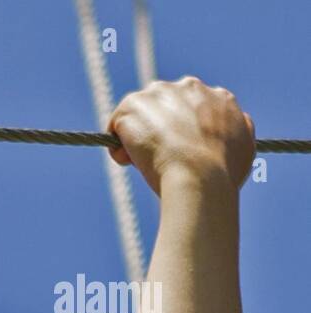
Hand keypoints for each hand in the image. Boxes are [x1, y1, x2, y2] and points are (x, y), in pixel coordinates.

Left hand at [107, 76, 254, 194]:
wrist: (200, 175)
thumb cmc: (223, 172)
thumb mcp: (245, 147)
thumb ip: (240, 129)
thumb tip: (239, 121)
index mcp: (218, 97)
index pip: (192, 107)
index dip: (182, 130)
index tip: (179, 149)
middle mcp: (190, 87)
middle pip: (164, 107)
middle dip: (159, 128)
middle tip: (160, 157)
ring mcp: (160, 93)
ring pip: (139, 114)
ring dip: (137, 136)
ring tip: (145, 162)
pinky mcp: (133, 105)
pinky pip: (117, 125)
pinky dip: (119, 145)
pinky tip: (130, 162)